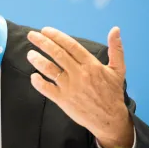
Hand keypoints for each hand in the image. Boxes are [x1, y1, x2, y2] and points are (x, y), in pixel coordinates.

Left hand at [26, 26, 133, 147]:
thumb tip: (115, 29)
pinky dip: (38, 82)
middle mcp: (79, 74)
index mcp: (91, 64)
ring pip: (49, 69)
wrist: (109, 118)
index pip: (70, 45)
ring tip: (30, 54)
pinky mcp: (63, 100)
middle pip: (57, 54)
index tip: (45, 30)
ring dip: (37, 60)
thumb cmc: (112, 93)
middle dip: (42, 42)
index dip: (56, 36)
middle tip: (31, 35)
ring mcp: (70, 87)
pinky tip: (33, 76)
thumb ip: (116, 49)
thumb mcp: (118, 69)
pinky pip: (46, 88)